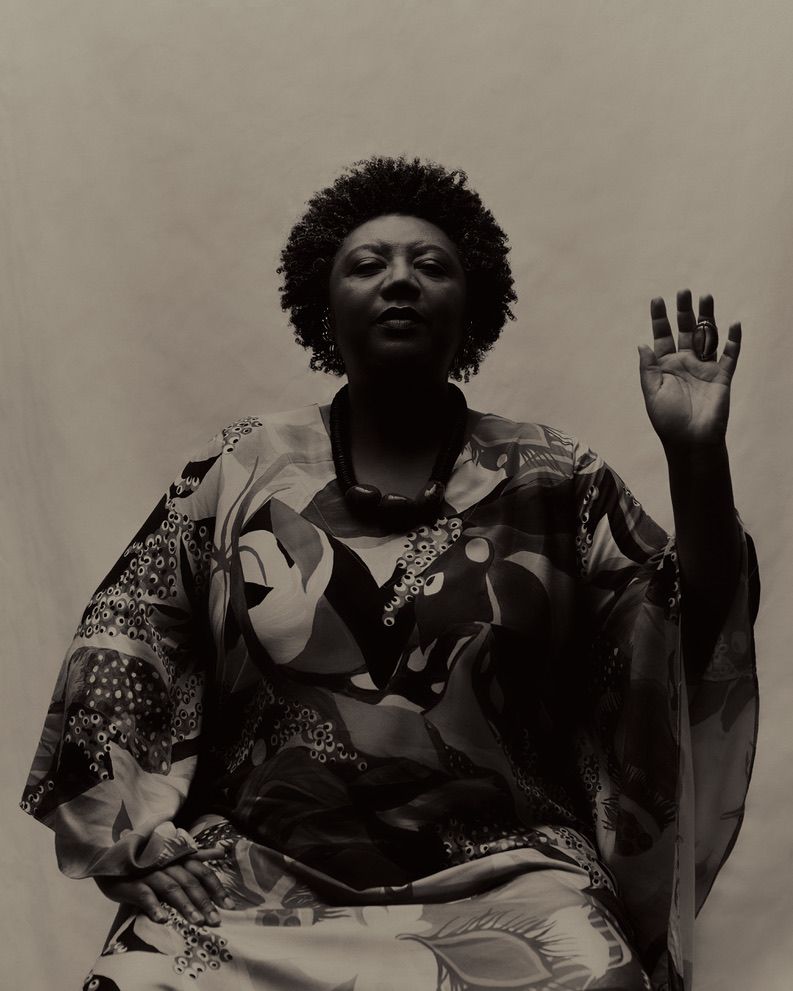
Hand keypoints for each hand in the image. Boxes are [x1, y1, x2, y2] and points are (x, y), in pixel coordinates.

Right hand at [94, 846, 233, 926]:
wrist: (114, 861)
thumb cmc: (149, 861)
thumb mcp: (174, 857)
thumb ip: (197, 856)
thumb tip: (221, 853)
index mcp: (180, 858)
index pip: (203, 872)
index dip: (216, 888)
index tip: (229, 906)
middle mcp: (168, 864)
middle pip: (190, 882)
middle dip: (204, 902)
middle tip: (216, 921)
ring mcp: (150, 873)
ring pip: (171, 888)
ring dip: (185, 905)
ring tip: (197, 922)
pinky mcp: (133, 884)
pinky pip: (145, 895)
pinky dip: (154, 906)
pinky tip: (162, 920)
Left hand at [638, 289, 740, 451]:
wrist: (691, 442)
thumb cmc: (668, 420)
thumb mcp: (652, 393)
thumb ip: (648, 368)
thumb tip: (642, 343)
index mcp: (666, 366)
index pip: (662, 337)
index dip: (660, 319)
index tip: (657, 299)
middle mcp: (685, 363)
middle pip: (685, 331)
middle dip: (684, 311)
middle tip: (684, 291)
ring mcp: (705, 368)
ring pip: (707, 337)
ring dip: (707, 318)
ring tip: (706, 297)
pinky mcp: (722, 377)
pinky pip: (729, 355)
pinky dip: (733, 340)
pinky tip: (733, 324)